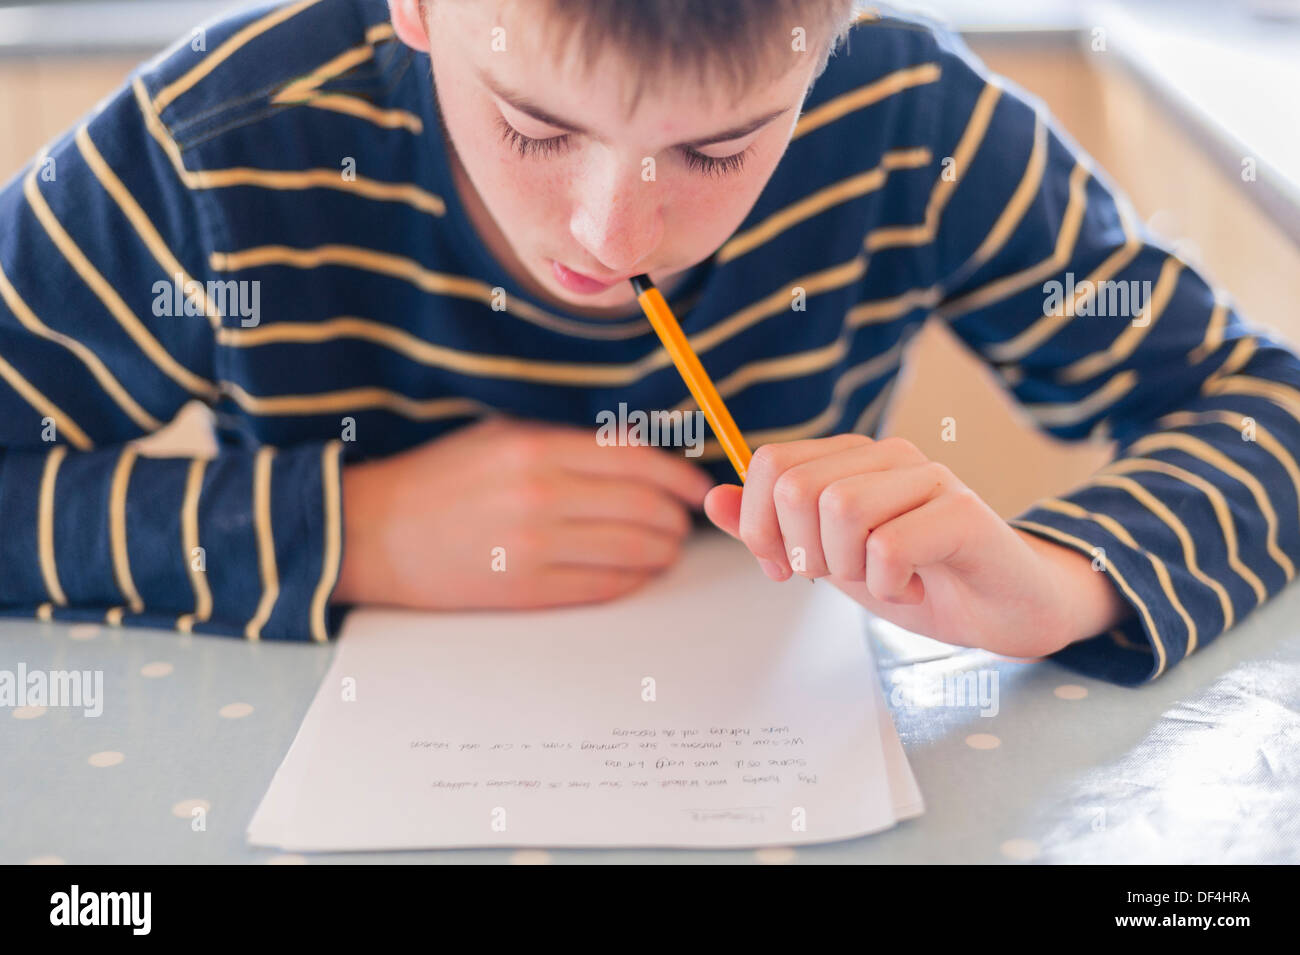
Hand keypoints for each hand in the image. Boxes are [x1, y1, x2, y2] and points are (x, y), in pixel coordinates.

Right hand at [333, 416, 713, 609]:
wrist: (373, 532)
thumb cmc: (441, 480)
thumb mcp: (503, 435)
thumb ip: (571, 441)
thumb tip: (645, 456)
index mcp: (537, 446)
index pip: (638, 460)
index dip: (680, 476)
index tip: (698, 487)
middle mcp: (541, 494)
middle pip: (646, 508)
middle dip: (677, 519)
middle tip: (683, 523)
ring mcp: (534, 547)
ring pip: (634, 551)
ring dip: (663, 552)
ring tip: (665, 549)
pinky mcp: (525, 590)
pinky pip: (605, 587)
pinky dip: (634, 580)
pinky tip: (637, 572)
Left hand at [703, 434, 1129, 657]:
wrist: (1004, 608)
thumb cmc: (917, 579)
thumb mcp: (829, 560)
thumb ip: (772, 532)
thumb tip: (714, 500)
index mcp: (852, 457)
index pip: (772, 463)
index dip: (760, 525)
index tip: (781, 568)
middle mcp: (889, 455)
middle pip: (798, 487)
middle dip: (801, 551)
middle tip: (837, 577)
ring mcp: (930, 477)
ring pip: (841, 509)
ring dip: (848, 568)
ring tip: (881, 582)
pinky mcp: (964, 513)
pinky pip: (889, 546)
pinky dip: (887, 586)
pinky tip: (910, 591)